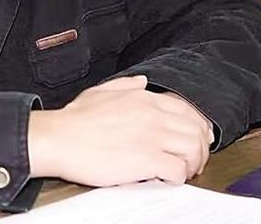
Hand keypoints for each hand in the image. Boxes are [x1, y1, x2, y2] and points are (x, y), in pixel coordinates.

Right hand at [28, 75, 213, 186]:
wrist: (59, 138)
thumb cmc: (74, 119)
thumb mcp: (99, 91)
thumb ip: (125, 84)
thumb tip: (142, 81)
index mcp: (142, 98)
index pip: (186, 109)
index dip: (196, 127)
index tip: (194, 139)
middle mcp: (151, 114)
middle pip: (196, 130)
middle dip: (200, 148)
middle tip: (193, 161)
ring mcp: (151, 136)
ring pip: (193, 149)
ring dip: (193, 164)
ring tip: (182, 171)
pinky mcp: (146, 160)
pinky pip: (178, 170)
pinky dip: (178, 178)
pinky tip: (166, 179)